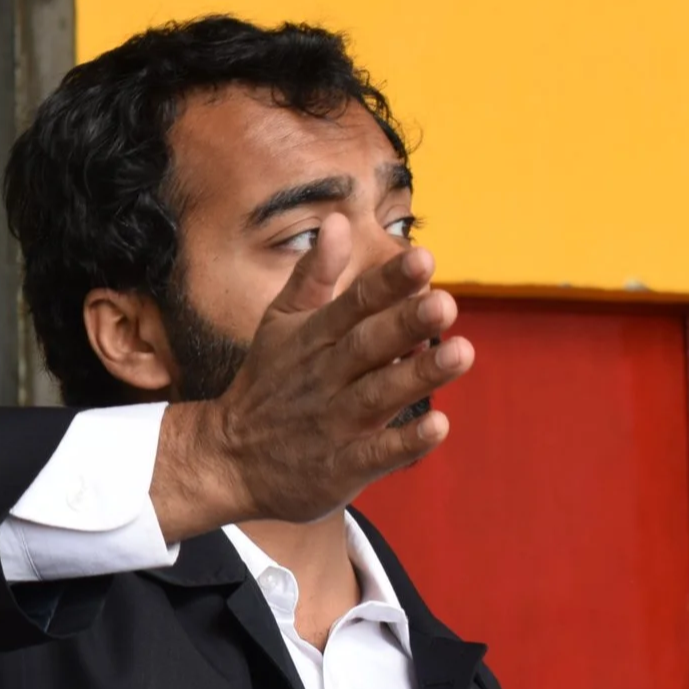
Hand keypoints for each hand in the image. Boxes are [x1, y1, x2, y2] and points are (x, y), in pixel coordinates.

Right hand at [151, 214, 474, 540]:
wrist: (226, 461)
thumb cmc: (266, 386)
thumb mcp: (279, 325)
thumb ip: (312, 276)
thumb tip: (339, 220)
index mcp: (313, 339)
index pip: (354, 304)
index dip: (388, 283)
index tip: (423, 258)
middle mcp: (324, 378)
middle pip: (368, 346)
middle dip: (405, 324)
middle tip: (445, 303)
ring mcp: (332, 424)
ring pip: (377, 396)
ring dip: (417, 376)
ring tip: (462, 352)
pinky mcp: (339, 467)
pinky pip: (374, 454)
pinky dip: (404, 443)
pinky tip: (438, 426)